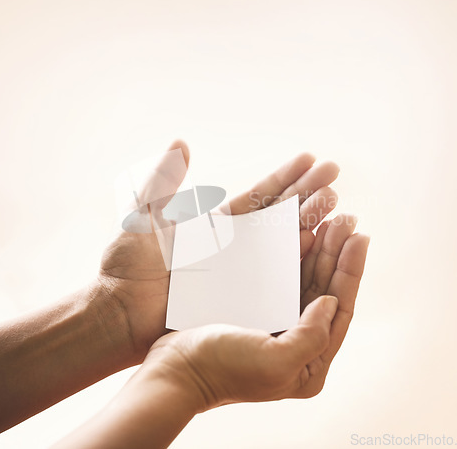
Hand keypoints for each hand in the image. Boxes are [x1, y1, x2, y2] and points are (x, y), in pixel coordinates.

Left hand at [98, 140, 339, 361]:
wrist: (119, 315)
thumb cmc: (128, 267)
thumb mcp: (146, 217)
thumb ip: (164, 182)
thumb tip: (181, 141)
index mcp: (215, 224)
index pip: (259, 195)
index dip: (285, 177)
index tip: (311, 159)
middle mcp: (234, 246)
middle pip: (279, 215)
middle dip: (307, 194)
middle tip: (335, 177)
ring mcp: (240, 272)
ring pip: (283, 243)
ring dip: (311, 223)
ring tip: (338, 206)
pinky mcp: (241, 297)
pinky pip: (276, 277)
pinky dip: (298, 261)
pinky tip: (319, 245)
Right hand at [136, 219, 368, 409]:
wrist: (175, 368)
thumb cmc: (221, 367)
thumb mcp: (275, 361)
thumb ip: (312, 336)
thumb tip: (331, 302)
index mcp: (309, 363)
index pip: (339, 309)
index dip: (351, 271)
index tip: (360, 236)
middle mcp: (297, 342)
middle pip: (325, 289)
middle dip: (336, 253)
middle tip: (347, 219)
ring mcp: (277, 323)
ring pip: (306, 279)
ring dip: (320, 250)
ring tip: (332, 219)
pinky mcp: (257, 309)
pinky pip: (283, 277)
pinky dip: (294, 254)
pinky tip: (303, 232)